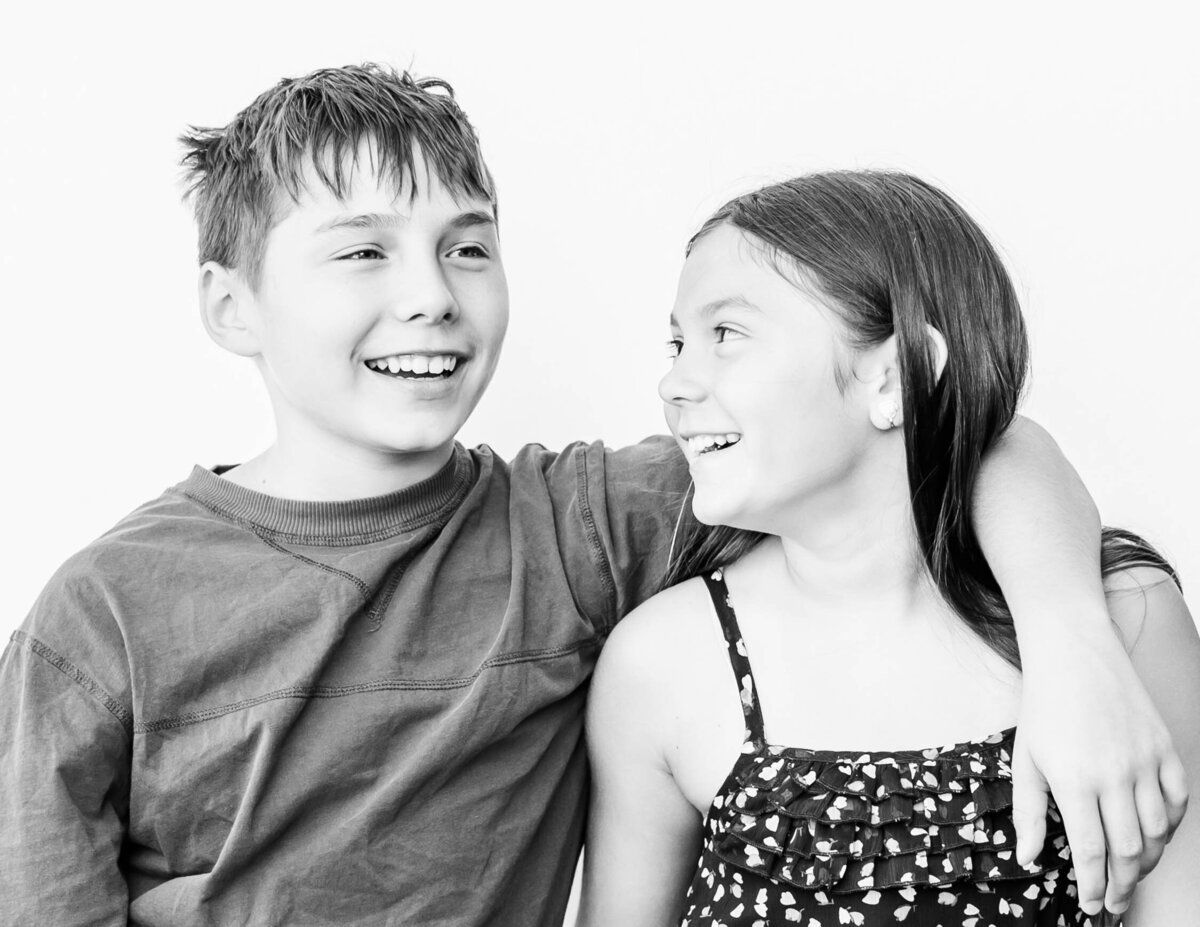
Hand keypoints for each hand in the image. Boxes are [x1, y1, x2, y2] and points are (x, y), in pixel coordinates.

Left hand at [1012, 623, 1188, 917]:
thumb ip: (1030, 813)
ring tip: (1132, 873)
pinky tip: (1156, 836)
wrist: (1075, 656)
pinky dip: (1171, 825)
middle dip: (1123, 883)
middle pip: (1130, 848)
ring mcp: (1145, 761)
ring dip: (1148, 860)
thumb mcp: (1026, 760)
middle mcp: (1115, 775)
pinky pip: (1178, 799)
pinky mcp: (1165, 748)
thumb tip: (1029, 858)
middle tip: (1115, 901)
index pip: (1091, 850)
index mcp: (1075, 780)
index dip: (1093, 884)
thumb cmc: (1044, 708)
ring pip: (1159, 830)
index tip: (1091, 904)